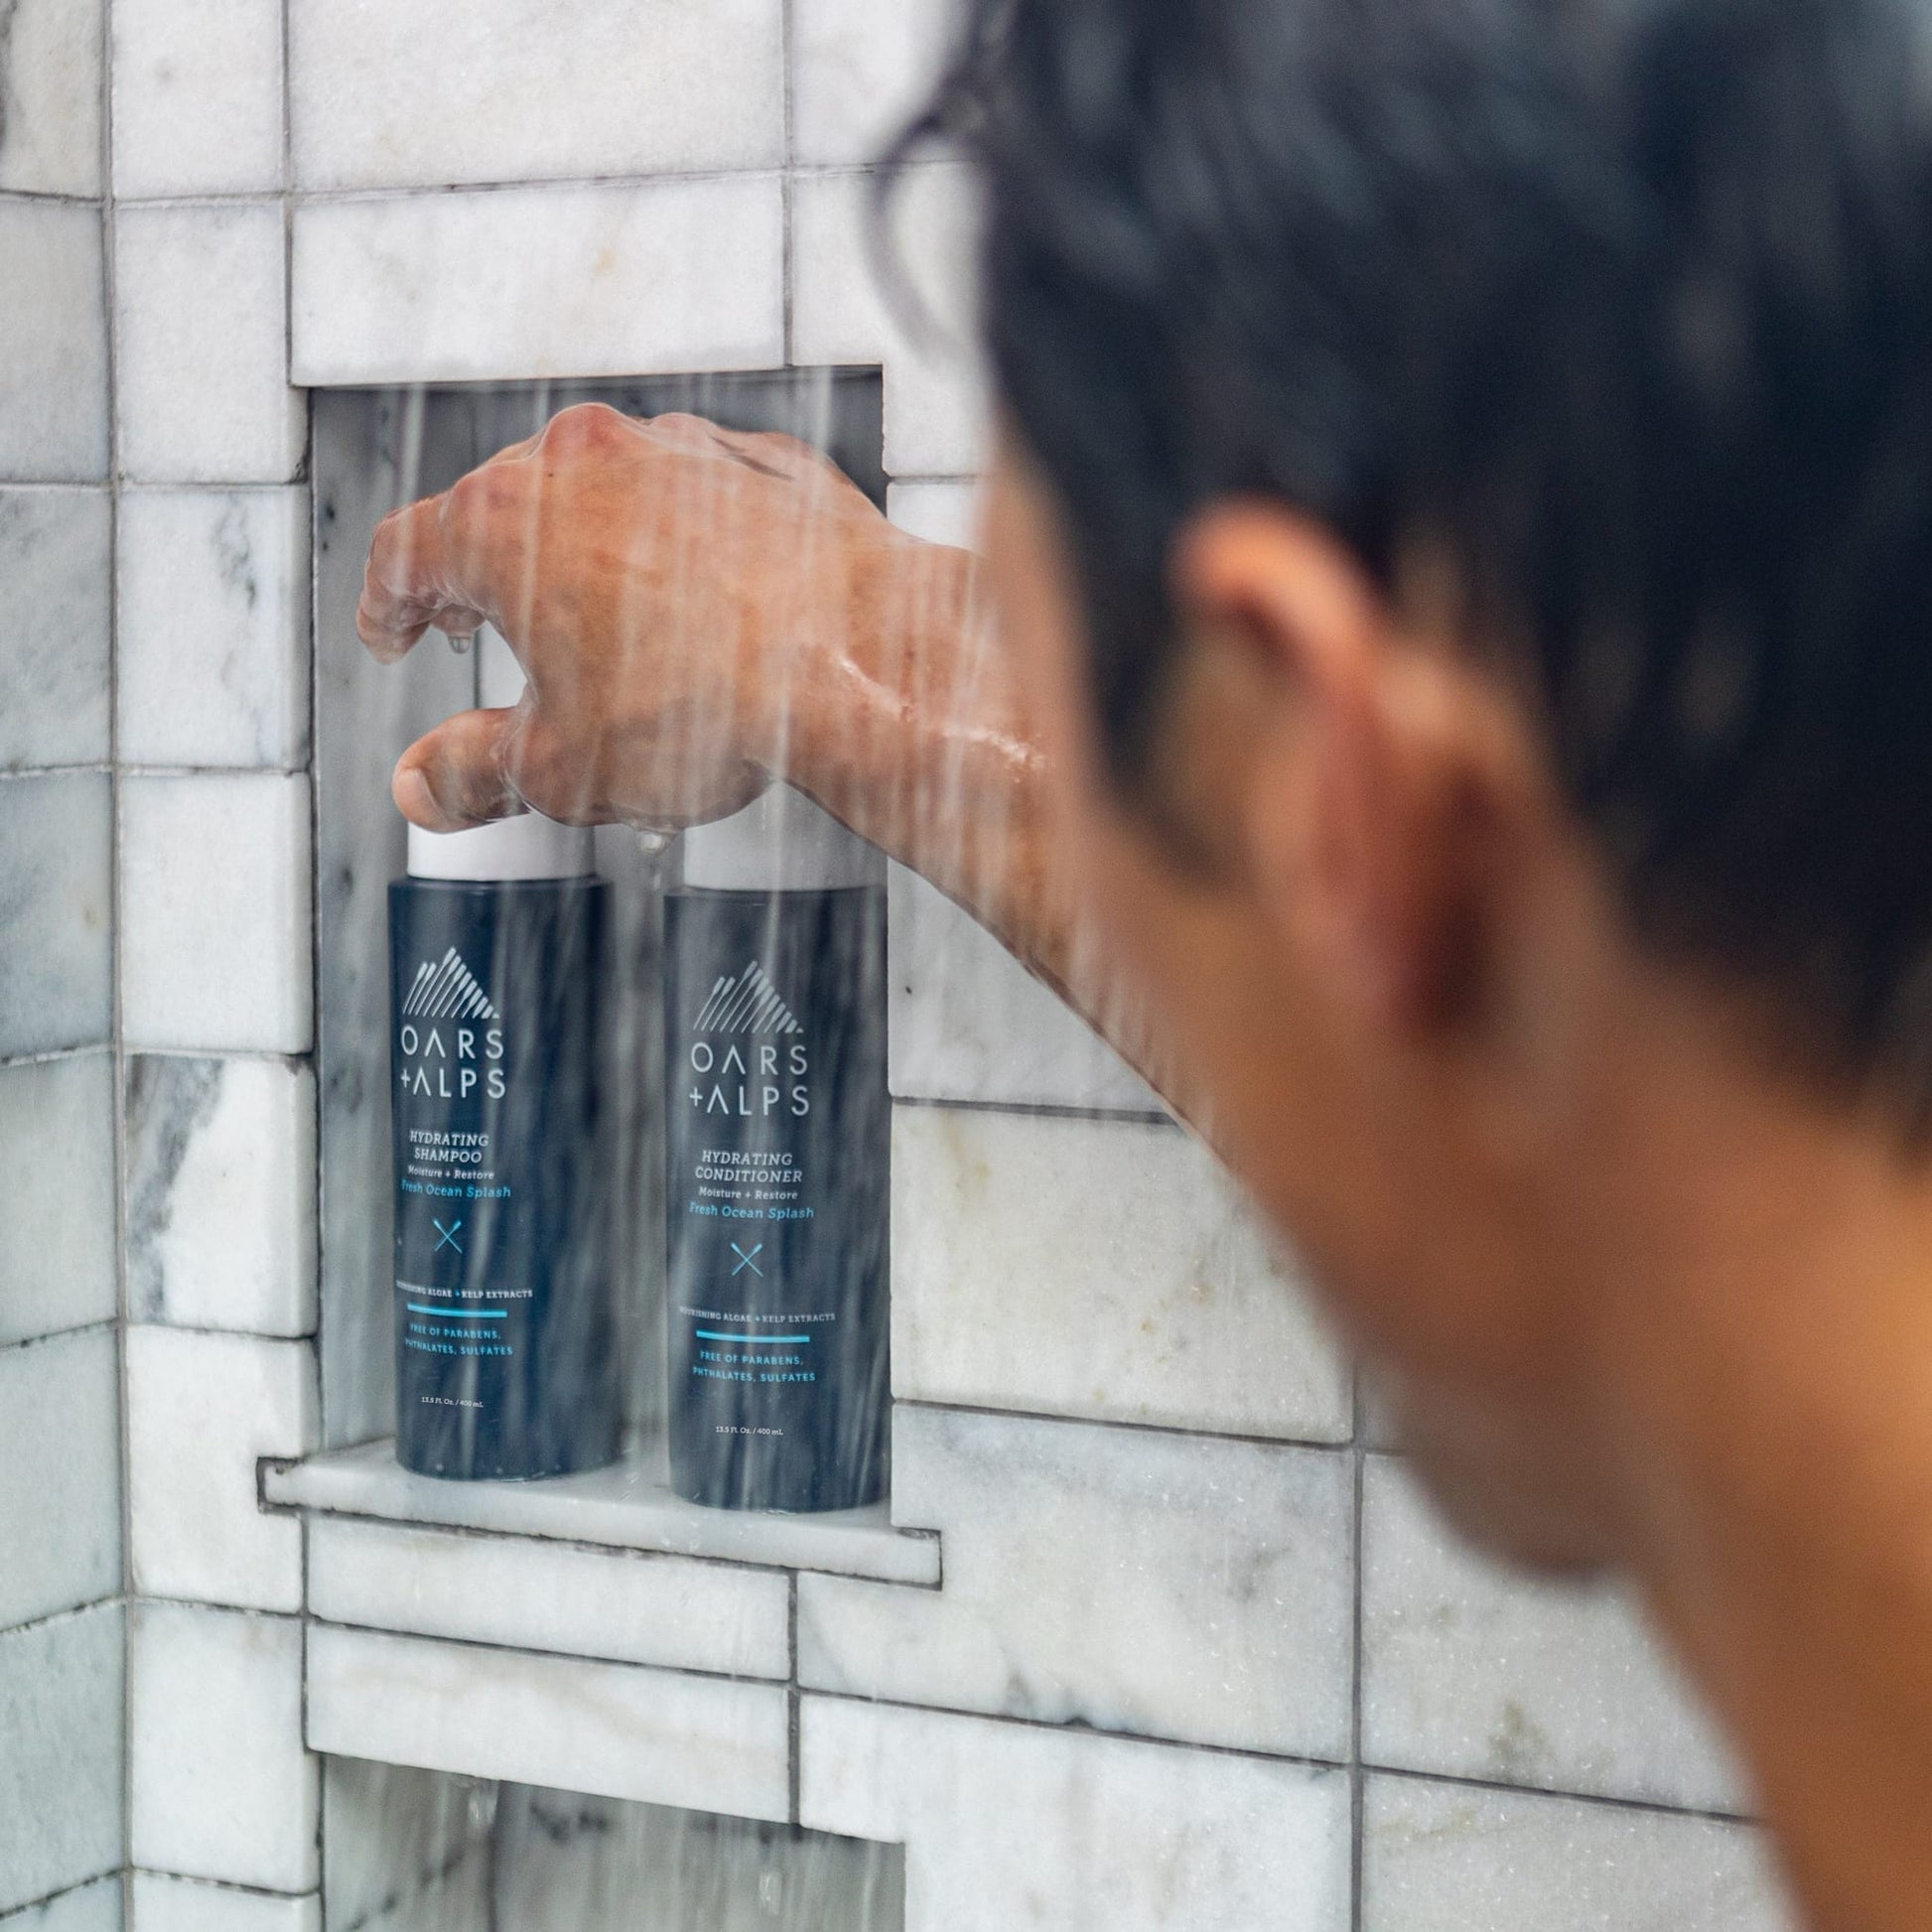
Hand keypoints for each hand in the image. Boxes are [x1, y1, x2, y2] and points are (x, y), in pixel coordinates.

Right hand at [356, 402, 901, 831]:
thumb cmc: (714, 702)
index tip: (395, 632)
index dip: (389, 605)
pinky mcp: (761, 465)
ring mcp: (678, 453)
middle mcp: (584, 463)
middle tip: (485, 627)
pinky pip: (698, 499)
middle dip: (488, 575)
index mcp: (505, 525)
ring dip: (590, 553)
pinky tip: (702, 604)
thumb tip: (426, 787)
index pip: (406, 553)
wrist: (862, 660)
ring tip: (605, 630)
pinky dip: (683, 542)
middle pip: (503, 512)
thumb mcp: (561, 769)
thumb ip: (473, 772)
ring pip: (605, 495)